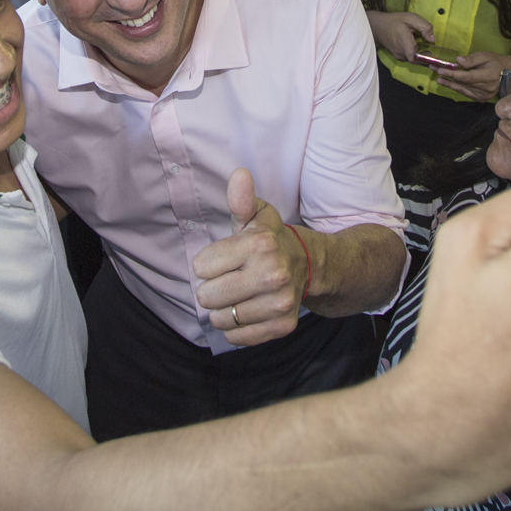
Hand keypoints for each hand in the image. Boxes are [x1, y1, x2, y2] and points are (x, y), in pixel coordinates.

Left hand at [192, 168, 305, 344]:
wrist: (309, 265)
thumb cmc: (271, 239)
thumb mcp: (255, 215)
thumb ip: (241, 198)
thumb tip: (239, 174)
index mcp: (260, 245)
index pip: (201, 267)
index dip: (208, 263)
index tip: (225, 259)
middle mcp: (272, 274)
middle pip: (208, 296)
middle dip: (212, 288)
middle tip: (230, 278)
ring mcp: (279, 302)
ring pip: (221, 319)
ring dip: (223, 309)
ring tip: (239, 295)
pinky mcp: (282, 326)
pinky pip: (237, 336)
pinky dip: (236, 327)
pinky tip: (248, 309)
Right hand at [365, 10, 433, 61]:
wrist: (377, 27)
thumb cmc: (394, 21)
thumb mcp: (411, 18)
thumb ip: (424, 27)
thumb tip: (432, 39)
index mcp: (403, 40)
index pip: (413, 57)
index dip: (423, 58)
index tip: (430, 52)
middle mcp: (400, 51)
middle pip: (417, 60)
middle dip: (426, 56)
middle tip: (430, 48)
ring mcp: (398, 56)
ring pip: (414, 60)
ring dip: (420, 55)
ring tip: (423, 46)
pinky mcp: (398, 57)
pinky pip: (410, 59)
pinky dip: (415, 55)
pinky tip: (416, 47)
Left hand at [435, 50, 510, 100]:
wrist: (509, 73)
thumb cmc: (496, 62)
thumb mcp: (485, 56)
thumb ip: (471, 59)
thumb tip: (458, 61)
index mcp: (487, 76)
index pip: (466, 77)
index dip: (453, 74)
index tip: (441, 70)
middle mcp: (485, 88)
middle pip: (463, 84)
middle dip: (448, 77)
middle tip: (435, 71)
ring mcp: (484, 95)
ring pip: (463, 90)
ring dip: (450, 85)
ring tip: (439, 79)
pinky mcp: (482, 98)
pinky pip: (467, 94)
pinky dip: (458, 89)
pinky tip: (450, 84)